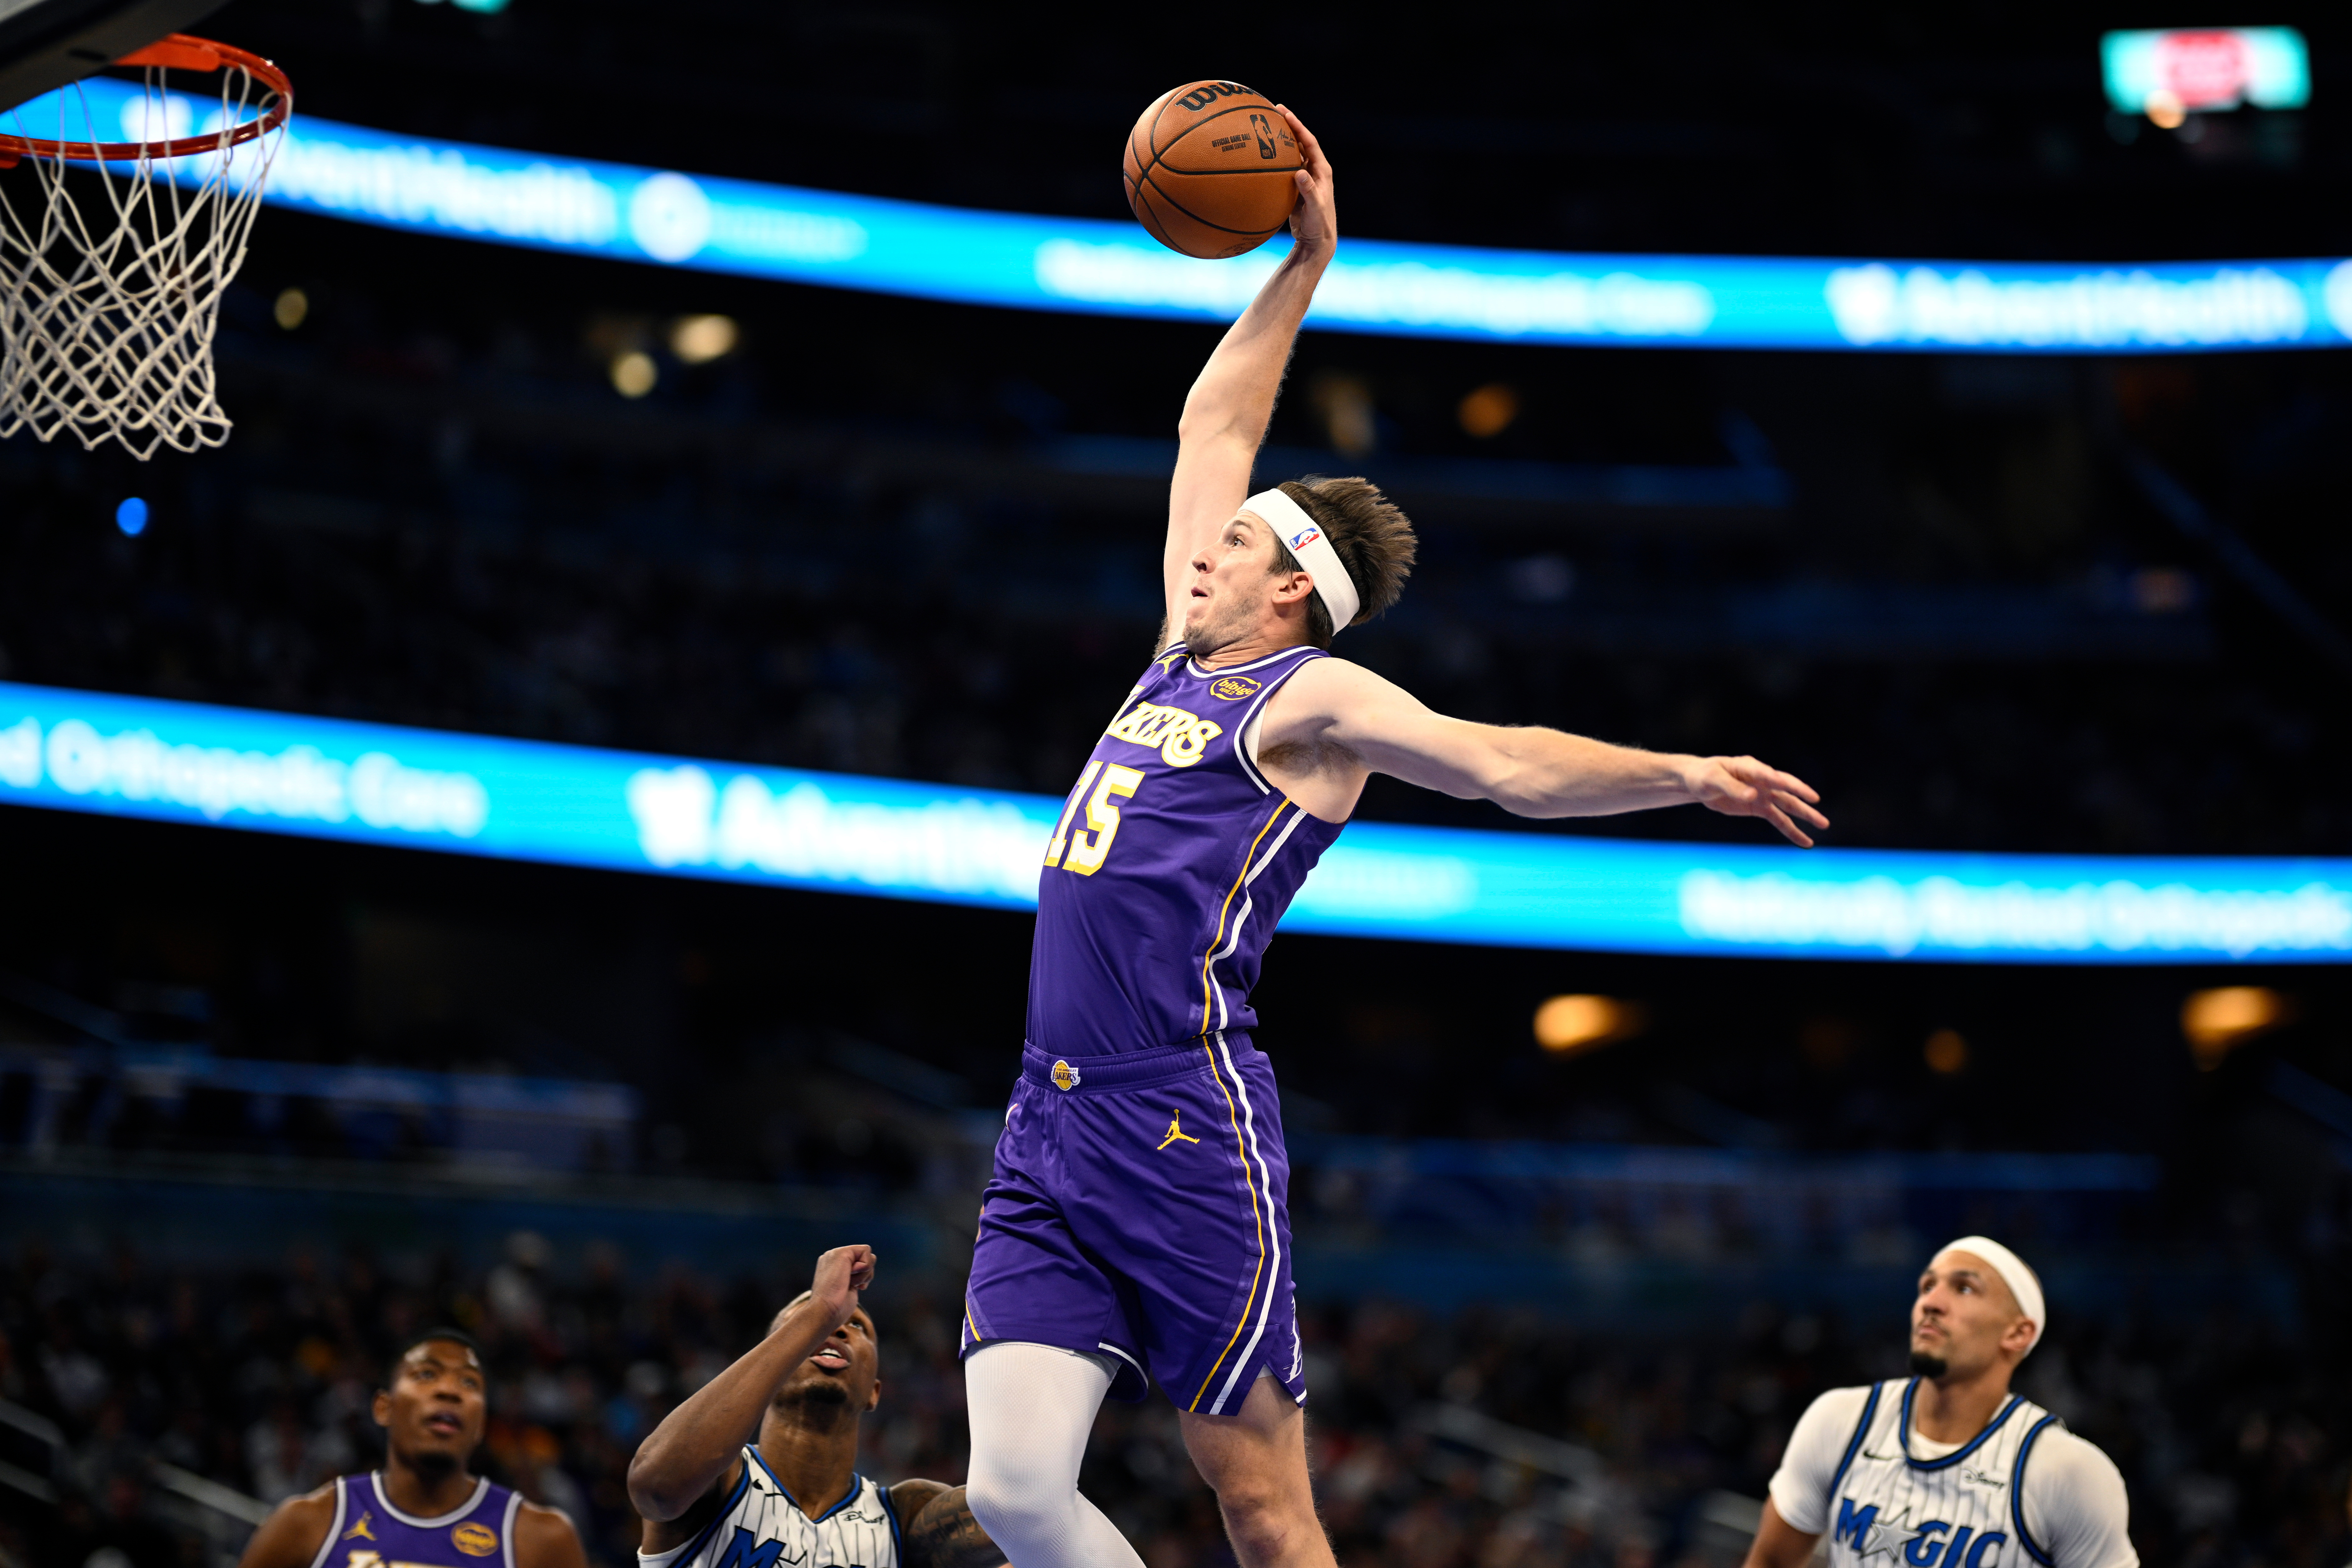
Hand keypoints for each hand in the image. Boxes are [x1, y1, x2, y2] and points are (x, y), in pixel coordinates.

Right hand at [808, 1244, 875, 1328]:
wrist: (824, 1312)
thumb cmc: (836, 1309)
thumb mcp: (847, 1289)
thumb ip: (852, 1279)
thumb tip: (863, 1277)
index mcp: (833, 1265)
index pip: (859, 1263)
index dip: (864, 1276)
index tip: (856, 1288)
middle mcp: (833, 1257)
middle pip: (866, 1258)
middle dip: (866, 1275)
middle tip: (851, 1285)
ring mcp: (835, 1253)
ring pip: (868, 1255)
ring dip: (864, 1274)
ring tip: (848, 1283)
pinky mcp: (841, 1252)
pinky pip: (866, 1251)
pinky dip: (865, 1267)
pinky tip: (850, 1277)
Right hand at [1275, 105, 1334, 255]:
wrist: (1316, 242)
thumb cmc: (1318, 226)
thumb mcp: (1314, 208)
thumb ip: (1308, 190)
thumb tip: (1299, 172)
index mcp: (1322, 171)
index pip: (1309, 142)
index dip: (1297, 126)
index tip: (1284, 113)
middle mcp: (1314, 171)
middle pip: (1299, 143)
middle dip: (1287, 126)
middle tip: (1273, 111)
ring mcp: (1303, 178)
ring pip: (1290, 154)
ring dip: (1279, 141)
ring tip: (1264, 127)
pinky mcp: (1294, 187)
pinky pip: (1282, 168)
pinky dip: (1273, 160)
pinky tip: (1259, 156)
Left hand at [1687, 757, 1827, 847]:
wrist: (1698, 783)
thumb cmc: (1704, 776)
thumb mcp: (1713, 780)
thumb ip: (1732, 787)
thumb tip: (1753, 795)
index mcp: (1750, 767)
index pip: (1768, 774)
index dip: (1780, 781)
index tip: (1790, 787)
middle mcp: (1762, 779)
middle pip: (1785, 788)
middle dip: (1801, 796)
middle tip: (1817, 803)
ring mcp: (1763, 793)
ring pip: (1788, 805)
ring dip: (1805, 815)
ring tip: (1823, 825)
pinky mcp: (1759, 807)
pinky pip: (1779, 819)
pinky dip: (1791, 830)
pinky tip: (1805, 841)